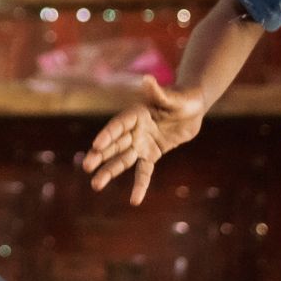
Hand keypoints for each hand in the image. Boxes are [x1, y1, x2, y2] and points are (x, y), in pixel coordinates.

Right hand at [82, 78, 207, 205]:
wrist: (193, 108)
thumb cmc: (184, 98)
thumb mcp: (175, 98)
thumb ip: (159, 93)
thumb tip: (147, 80)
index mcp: (136, 113)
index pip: (119, 124)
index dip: (108, 134)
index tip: (97, 145)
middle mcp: (134, 129)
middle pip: (115, 144)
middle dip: (101, 156)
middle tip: (87, 167)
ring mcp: (141, 143)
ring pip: (123, 159)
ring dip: (109, 172)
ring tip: (95, 185)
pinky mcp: (151, 154)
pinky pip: (143, 171)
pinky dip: (139, 185)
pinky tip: (134, 200)